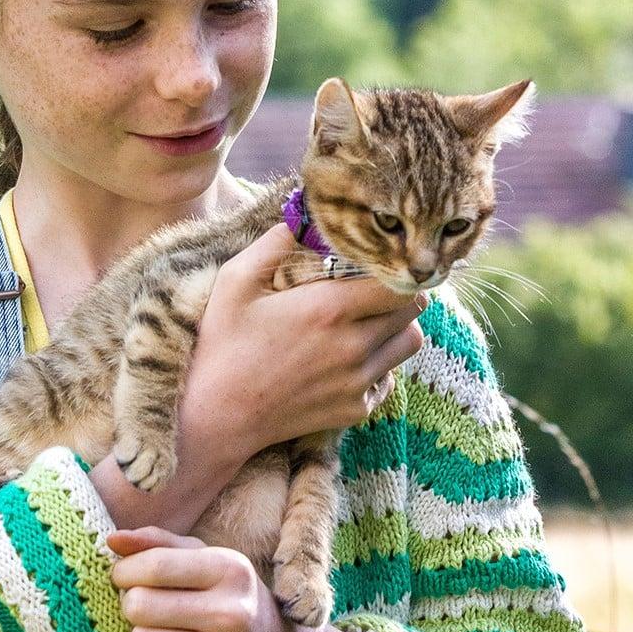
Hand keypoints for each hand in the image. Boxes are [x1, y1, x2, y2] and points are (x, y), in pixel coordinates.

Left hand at [106, 526, 309, 631]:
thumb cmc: (235, 602)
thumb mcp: (210, 561)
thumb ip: (160, 544)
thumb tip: (112, 541)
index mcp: (231, 570)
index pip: (154, 566)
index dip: (125, 572)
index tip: (125, 578)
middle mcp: (233, 612)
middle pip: (139, 605)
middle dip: (132, 606)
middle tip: (147, 610)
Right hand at [183, 222, 426, 467]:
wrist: (218, 416)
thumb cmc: (223, 344)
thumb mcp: (237, 281)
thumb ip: (276, 242)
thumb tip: (304, 215)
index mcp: (330, 309)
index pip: (399, 282)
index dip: (392, 269)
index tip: (374, 267)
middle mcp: (354, 346)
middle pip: (414, 311)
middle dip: (398, 295)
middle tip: (371, 291)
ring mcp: (358, 382)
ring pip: (410, 344)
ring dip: (395, 329)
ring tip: (364, 324)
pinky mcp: (355, 410)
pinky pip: (389, 379)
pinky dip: (378, 367)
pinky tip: (345, 361)